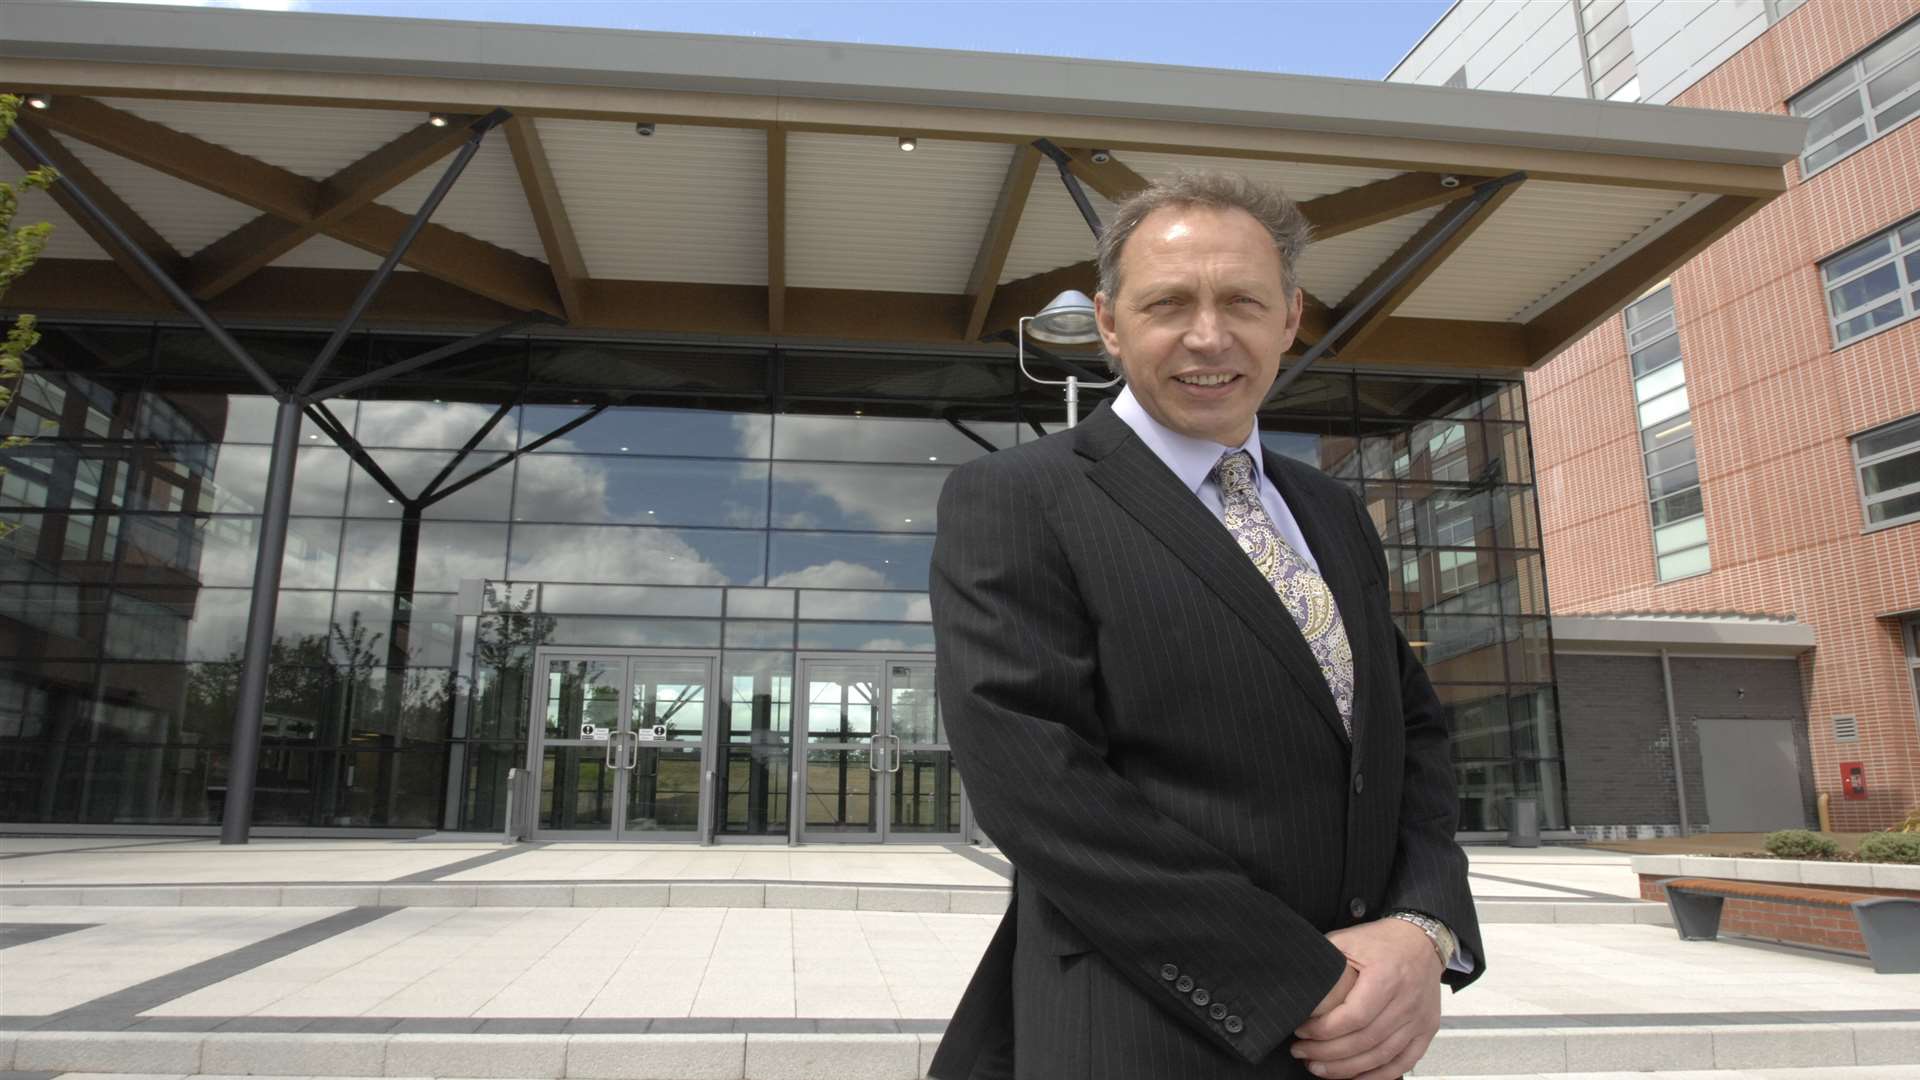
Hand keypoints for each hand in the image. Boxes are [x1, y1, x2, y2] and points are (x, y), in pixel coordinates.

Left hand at [1289, 919, 1442, 1079]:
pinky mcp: (1426, 1031)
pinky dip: (1378, 1076)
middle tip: (1303, 1053)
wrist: (1422, 942)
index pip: (1353, 1016)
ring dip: (1347, 1068)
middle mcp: (1406, 1001)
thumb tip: (1294, 981)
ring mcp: (1418, 1019)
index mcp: (1386, 976)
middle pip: (1365, 1041)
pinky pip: (1403, 1063)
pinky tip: (1354, 1077)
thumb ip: (1324, 961)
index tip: (1302, 1031)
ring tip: (1320, 1067)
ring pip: (1381, 1056)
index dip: (1323, 1030)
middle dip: (1328, 1053)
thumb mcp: (1348, 940)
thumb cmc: (1383, 941)